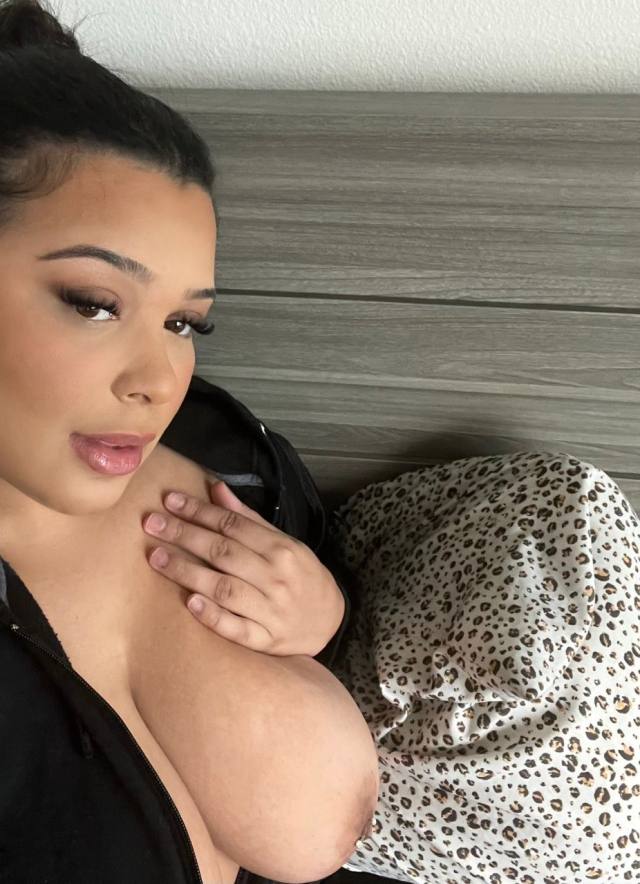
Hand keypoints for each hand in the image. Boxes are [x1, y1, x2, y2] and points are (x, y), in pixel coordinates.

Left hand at [142, 479, 345, 656]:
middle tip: (151, 525)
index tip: (170, 501)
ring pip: (224, 588)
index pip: (233, 525)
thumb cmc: (300, 575)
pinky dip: (214, 616)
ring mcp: (270, 610)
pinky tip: (190, 603)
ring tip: (158, 558)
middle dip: (185, 536)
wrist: (330, 620)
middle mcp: (275, 577)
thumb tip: (216, 488)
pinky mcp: (266, 640)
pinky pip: (236, 628)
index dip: (199, 511)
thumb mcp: (282, 541)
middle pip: (223, 553)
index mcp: (280, 548)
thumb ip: (247, 518)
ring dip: (188, 572)